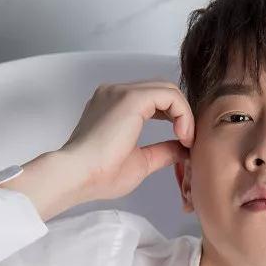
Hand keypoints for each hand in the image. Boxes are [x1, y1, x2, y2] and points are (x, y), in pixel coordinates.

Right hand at [58, 79, 194, 203]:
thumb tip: (182, 149)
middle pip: (161, 91)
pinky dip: (182, 113)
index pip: (153, 101)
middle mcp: (115, 93)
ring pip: (166, 89)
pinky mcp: (130, 98)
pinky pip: (167, 95)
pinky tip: (183, 135)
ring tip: (186, 140)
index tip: (182, 144)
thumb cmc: (99, 175)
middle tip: (188, 142)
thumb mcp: (140, 162)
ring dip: (184, 114)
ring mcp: (121, 92)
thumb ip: (161, 152)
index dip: (174, 118)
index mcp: (114, 107)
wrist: (78, 175)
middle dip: (181, 114)